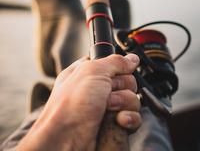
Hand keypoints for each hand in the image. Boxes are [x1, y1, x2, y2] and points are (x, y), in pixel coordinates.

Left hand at [17, 54, 140, 150]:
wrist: (66, 141)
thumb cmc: (70, 106)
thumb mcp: (91, 72)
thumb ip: (114, 62)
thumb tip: (132, 58)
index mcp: (87, 74)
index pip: (112, 64)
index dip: (116, 67)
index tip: (114, 72)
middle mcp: (97, 91)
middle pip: (126, 81)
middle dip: (121, 86)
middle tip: (106, 94)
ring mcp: (107, 109)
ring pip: (132, 99)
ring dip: (124, 103)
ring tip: (107, 109)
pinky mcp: (115, 126)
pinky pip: (134, 118)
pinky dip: (129, 119)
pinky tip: (119, 121)